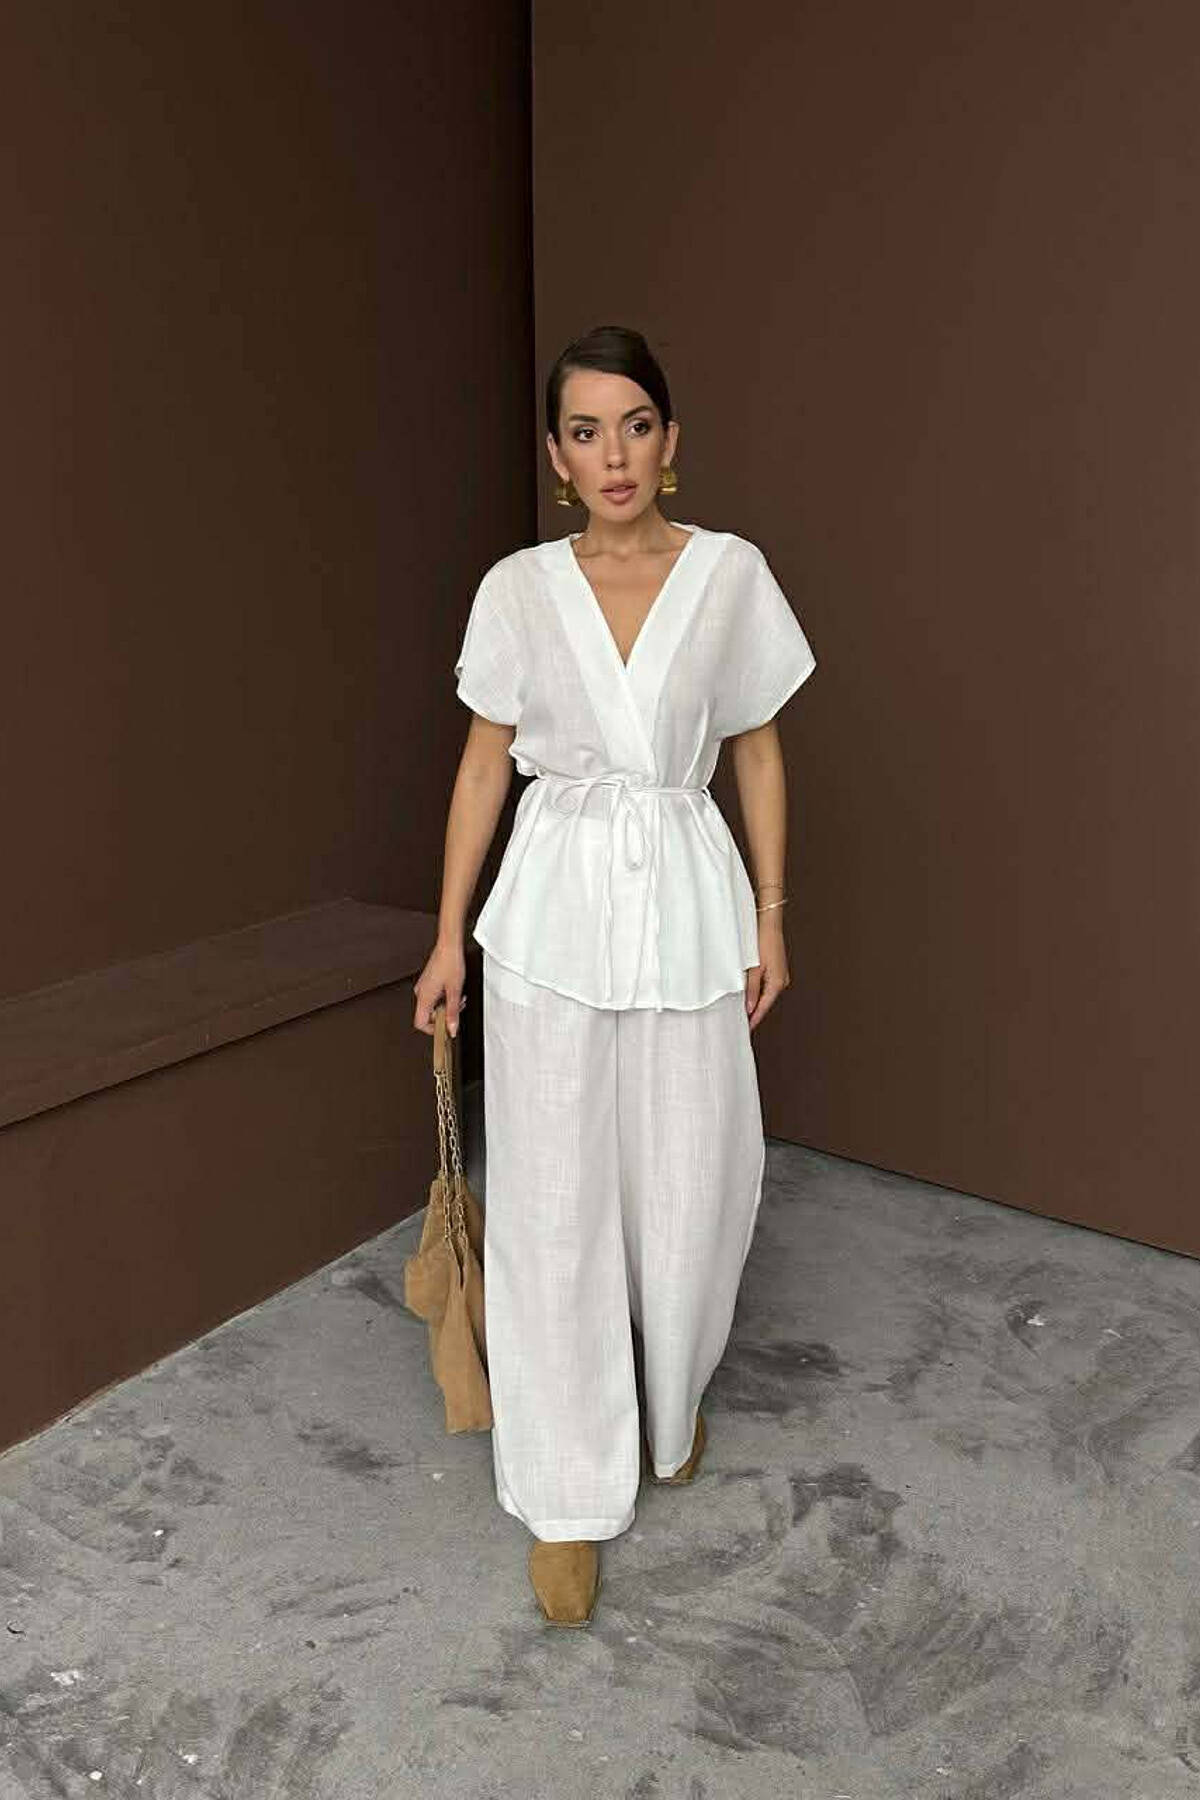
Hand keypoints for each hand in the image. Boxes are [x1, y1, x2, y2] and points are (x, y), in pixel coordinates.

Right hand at [413, 939, 467, 1036]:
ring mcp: (423, 987)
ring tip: (457, 999)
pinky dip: (443, 998)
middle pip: (427, 1015)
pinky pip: (432, 997)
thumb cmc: (450, 963)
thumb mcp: (455, 992)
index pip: (420, 1023)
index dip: (433, 1029)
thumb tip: (452, 1029)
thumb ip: (453, 1013)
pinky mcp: (427, 982)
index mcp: (424, 997)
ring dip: (445, 1006)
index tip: (445, 1028)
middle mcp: (420, 992)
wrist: (448, 946)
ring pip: (431, 1006)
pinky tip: (452, 992)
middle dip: (443, 1016)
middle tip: (456, 1010)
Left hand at [745, 912, 789, 1031]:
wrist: (770, 924)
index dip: (754, 1019)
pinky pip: (768, 986)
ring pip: (766, 994)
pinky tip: (751, 994)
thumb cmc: (763, 942)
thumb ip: (751, 989)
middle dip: (754, 1012)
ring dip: (756, 1001)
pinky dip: (759, 992)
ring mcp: (780, 975)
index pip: (763, 1007)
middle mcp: (781, 981)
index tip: (747, 1029)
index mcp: (777, 983)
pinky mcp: (777, 969)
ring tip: (744, 1011)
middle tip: (742, 1022)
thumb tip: (749, 1007)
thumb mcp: (753, 969)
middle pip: (766, 1002)